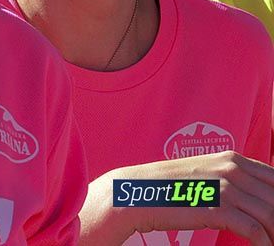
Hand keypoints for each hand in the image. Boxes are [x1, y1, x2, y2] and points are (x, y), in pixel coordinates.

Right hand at [80, 151, 273, 244]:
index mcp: (231, 158)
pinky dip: (262, 242)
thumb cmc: (166, 187)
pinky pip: (254, 230)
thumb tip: (253, 198)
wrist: (135, 192)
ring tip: (271, 241)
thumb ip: (229, 179)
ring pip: (271, 214)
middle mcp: (232, 168)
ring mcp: (226, 187)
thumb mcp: (203, 174)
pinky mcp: (218, 208)